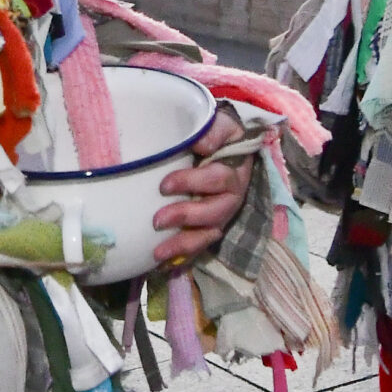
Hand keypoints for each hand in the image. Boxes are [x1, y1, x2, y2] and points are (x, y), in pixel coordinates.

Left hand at [152, 110, 252, 263]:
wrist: (225, 148)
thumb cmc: (219, 136)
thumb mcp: (221, 126)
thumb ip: (214, 131)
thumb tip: (201, 145)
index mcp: (234, 172)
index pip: (217, 180)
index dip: (193, 183)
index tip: (164, 185)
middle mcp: (231, 198)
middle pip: (214, 213)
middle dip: (186, 217)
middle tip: (157, 221)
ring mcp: (221, 215)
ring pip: (208, 235)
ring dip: (184, 245)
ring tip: (157, 253)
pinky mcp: (209, 227)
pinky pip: (200, 246)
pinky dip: (184, 256)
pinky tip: (163, 265)